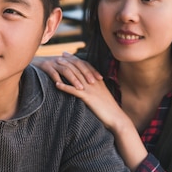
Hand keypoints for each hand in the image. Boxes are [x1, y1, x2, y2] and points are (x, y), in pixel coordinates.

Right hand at [33, 51, 101, 89]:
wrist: (30, 63)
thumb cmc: (47, 69)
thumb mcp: (60, 68)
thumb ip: (71, 71)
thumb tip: (85, 79)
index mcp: (67, 59)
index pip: (83, 63)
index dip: (92, 70)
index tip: (100, 78)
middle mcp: (61, 59)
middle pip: (76, 65)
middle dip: (86, 74)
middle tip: (93, 83)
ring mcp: (52, 62)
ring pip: (66, 70)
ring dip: (74, 79)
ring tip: (81, 89)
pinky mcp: (44, 66)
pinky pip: (52, 72)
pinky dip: (57, 79)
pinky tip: (62, 87)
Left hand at [49, 54, 146, 171]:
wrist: (117, 118)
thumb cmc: (109, 108)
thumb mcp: (102, 94)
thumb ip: (95, 88)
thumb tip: (86, 85)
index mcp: (97, 80)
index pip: (85, 65)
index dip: (75, 59)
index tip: (66, 54)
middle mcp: (94, 82)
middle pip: (79, 67)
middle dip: (68, 61)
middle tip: (58, 57)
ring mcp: (91, 89)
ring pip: (76, 76)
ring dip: (64, 69)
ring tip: (55, 65)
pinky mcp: (88, 98)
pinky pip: (74, 90)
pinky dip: (65, 87)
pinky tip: (56, 84)